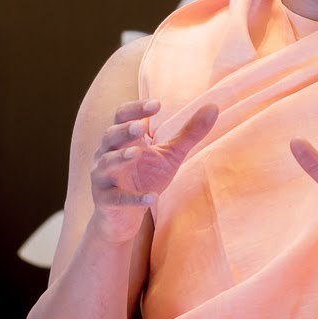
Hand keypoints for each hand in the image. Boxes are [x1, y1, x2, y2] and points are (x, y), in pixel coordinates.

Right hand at [90, 99, 217, 242]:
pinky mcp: (105, 200)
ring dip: (120, 158)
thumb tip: (214, 107)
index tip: (157, 104)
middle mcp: (107, 153)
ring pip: (107, 163)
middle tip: (140, 127)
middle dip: (125, 131)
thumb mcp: (171, 154)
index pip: (123, 115)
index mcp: (123, 138)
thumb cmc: (147, 176)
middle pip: (111, 136)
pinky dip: (133, 198)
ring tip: (136, 153)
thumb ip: (190, 132)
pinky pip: (117, 198)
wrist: (124, 214)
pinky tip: (152, 198)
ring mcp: (103, 177)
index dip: (137, 109)